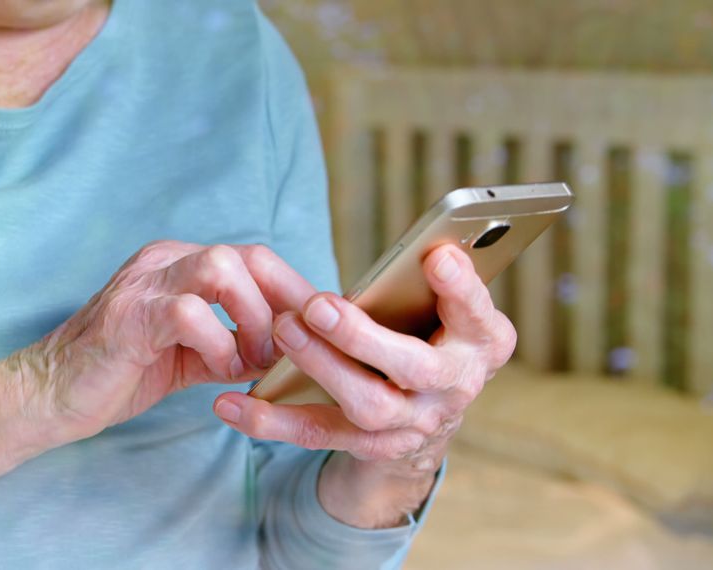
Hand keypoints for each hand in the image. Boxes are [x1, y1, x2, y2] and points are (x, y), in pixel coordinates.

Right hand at [0, 240, 318, 444]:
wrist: (50, 394)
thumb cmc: (118, 373)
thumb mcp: (188, 353)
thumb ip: (231, 342)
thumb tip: (286, 349)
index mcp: (179, 264)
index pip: (254, 258)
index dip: (294, 293)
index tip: (318, 332)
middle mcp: (164, 260)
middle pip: (248, 254)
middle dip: (284, 304)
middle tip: (290, 350)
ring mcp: (144, 283)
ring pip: (223, 268)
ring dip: (252, 320)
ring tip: (249, 360)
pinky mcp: (129, 315)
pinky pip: (191, 313)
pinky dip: (219, 344)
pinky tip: (218, 370)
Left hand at [213, 244, 516, 478]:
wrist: (431, 407)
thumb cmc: (434, 331)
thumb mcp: (452, 305)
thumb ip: (439, 280)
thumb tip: (428, 249)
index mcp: (482, 342)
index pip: (477, 314)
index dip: (460, 289)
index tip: (436, 257)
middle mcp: (453, 388)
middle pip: (413, 367)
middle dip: (362, 337)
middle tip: (317, 304)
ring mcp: (412, 423)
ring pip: (366, 404)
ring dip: (319, 366)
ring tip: (281, 329)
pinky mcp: (369, 445)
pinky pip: (317, 433)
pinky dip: (271, 420)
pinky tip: (230, 404)